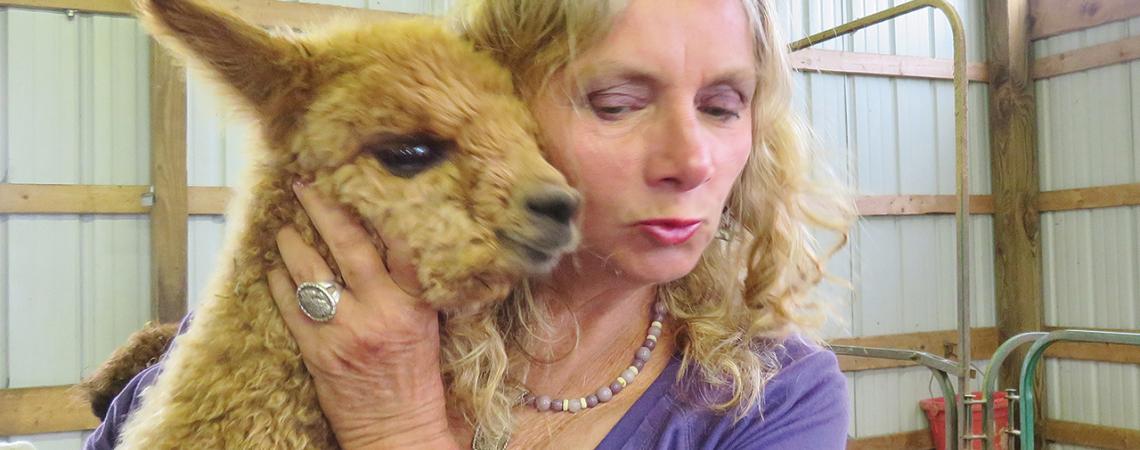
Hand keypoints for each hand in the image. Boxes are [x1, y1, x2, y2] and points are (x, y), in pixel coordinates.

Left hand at [267, 180, 458, 448]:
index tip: (364, 179)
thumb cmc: (416, 377)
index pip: (402, 245)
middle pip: (348, 247)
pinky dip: (279, 286)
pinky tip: (274, 271)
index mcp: (414, 305)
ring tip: (285, 228)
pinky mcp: (318, 353)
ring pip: (311, 275)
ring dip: (293, 245)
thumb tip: (386, 243)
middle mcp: (380, 313)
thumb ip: (408, 288)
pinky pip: (291, 309)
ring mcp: (345, 332)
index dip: (382, 209)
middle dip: (325, 210)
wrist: (396, 428)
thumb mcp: (425, 326)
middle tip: (306, 185)